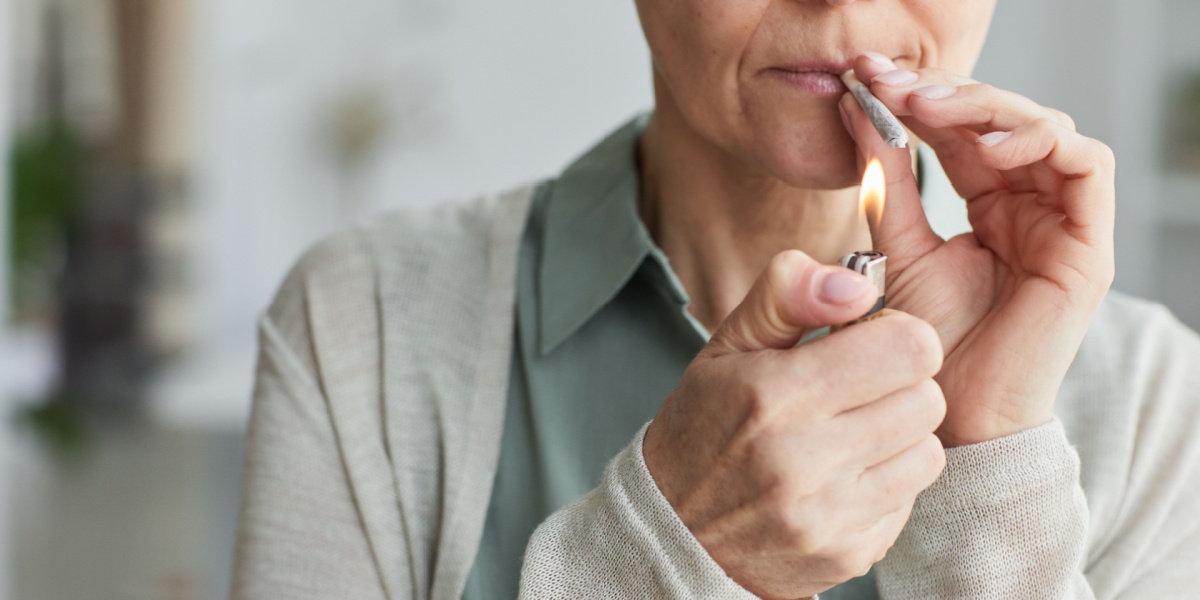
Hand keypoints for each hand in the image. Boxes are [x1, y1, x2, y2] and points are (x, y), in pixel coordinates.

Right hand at [643, 250, 946, 598]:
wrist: (670, 533)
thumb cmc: (703, 427)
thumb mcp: (727, 346)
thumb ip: (787, 294)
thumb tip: (855, 283)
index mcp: (774, 394)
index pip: (908, 348)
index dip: (897, 335)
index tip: (869, 343)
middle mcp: (802, 459)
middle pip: (926, 399)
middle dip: (900, 385)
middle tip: (857, 391)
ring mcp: (827, 516)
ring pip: (928, 453)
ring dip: (899, 438)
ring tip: (849, 436)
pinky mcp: (846, 555)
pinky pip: (908, 502)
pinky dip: (885, 486)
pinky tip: (840, 479)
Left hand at [838, 55, 1115, 446]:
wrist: (953, 413)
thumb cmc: (928, 343)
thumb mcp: (898, 247)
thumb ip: (886, 183)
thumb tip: (859, 112)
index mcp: (988, 201)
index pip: (963, 129)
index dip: (920, 97)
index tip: (868, 78)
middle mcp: (1029, 204)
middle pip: (1004, 118)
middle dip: (949, 92)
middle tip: (896, 82)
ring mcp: (1062, 222)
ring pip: (1046, 128)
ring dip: (990, 108)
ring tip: (933, 109)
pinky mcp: (1088, 246)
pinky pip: (1087, 166)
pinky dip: (1040, 141)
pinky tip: (986, 147)